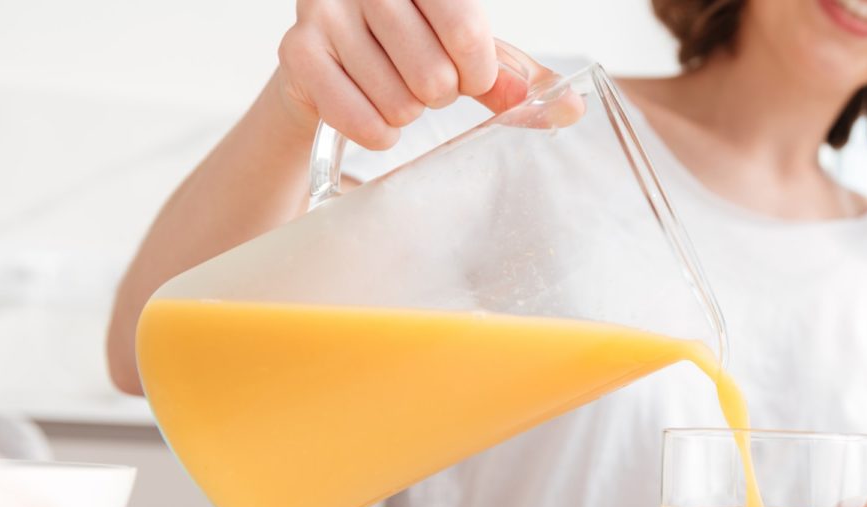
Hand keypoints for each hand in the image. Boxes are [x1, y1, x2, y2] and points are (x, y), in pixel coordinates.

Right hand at [272, 0, 550, 148]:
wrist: (329, 63)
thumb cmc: (408, 49)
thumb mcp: (466, 54)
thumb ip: (516, 77)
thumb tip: (569, 108)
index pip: (466, 30)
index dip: (481, 73)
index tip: (474, 76)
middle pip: (434, 76)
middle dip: (440, 95)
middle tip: (426, 83)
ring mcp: (324, 11)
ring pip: (400, 103)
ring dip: (406, 114)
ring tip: (394, 91)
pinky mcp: (297, 52)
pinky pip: (362, 121)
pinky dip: (379, 133)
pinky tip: (375, 114)